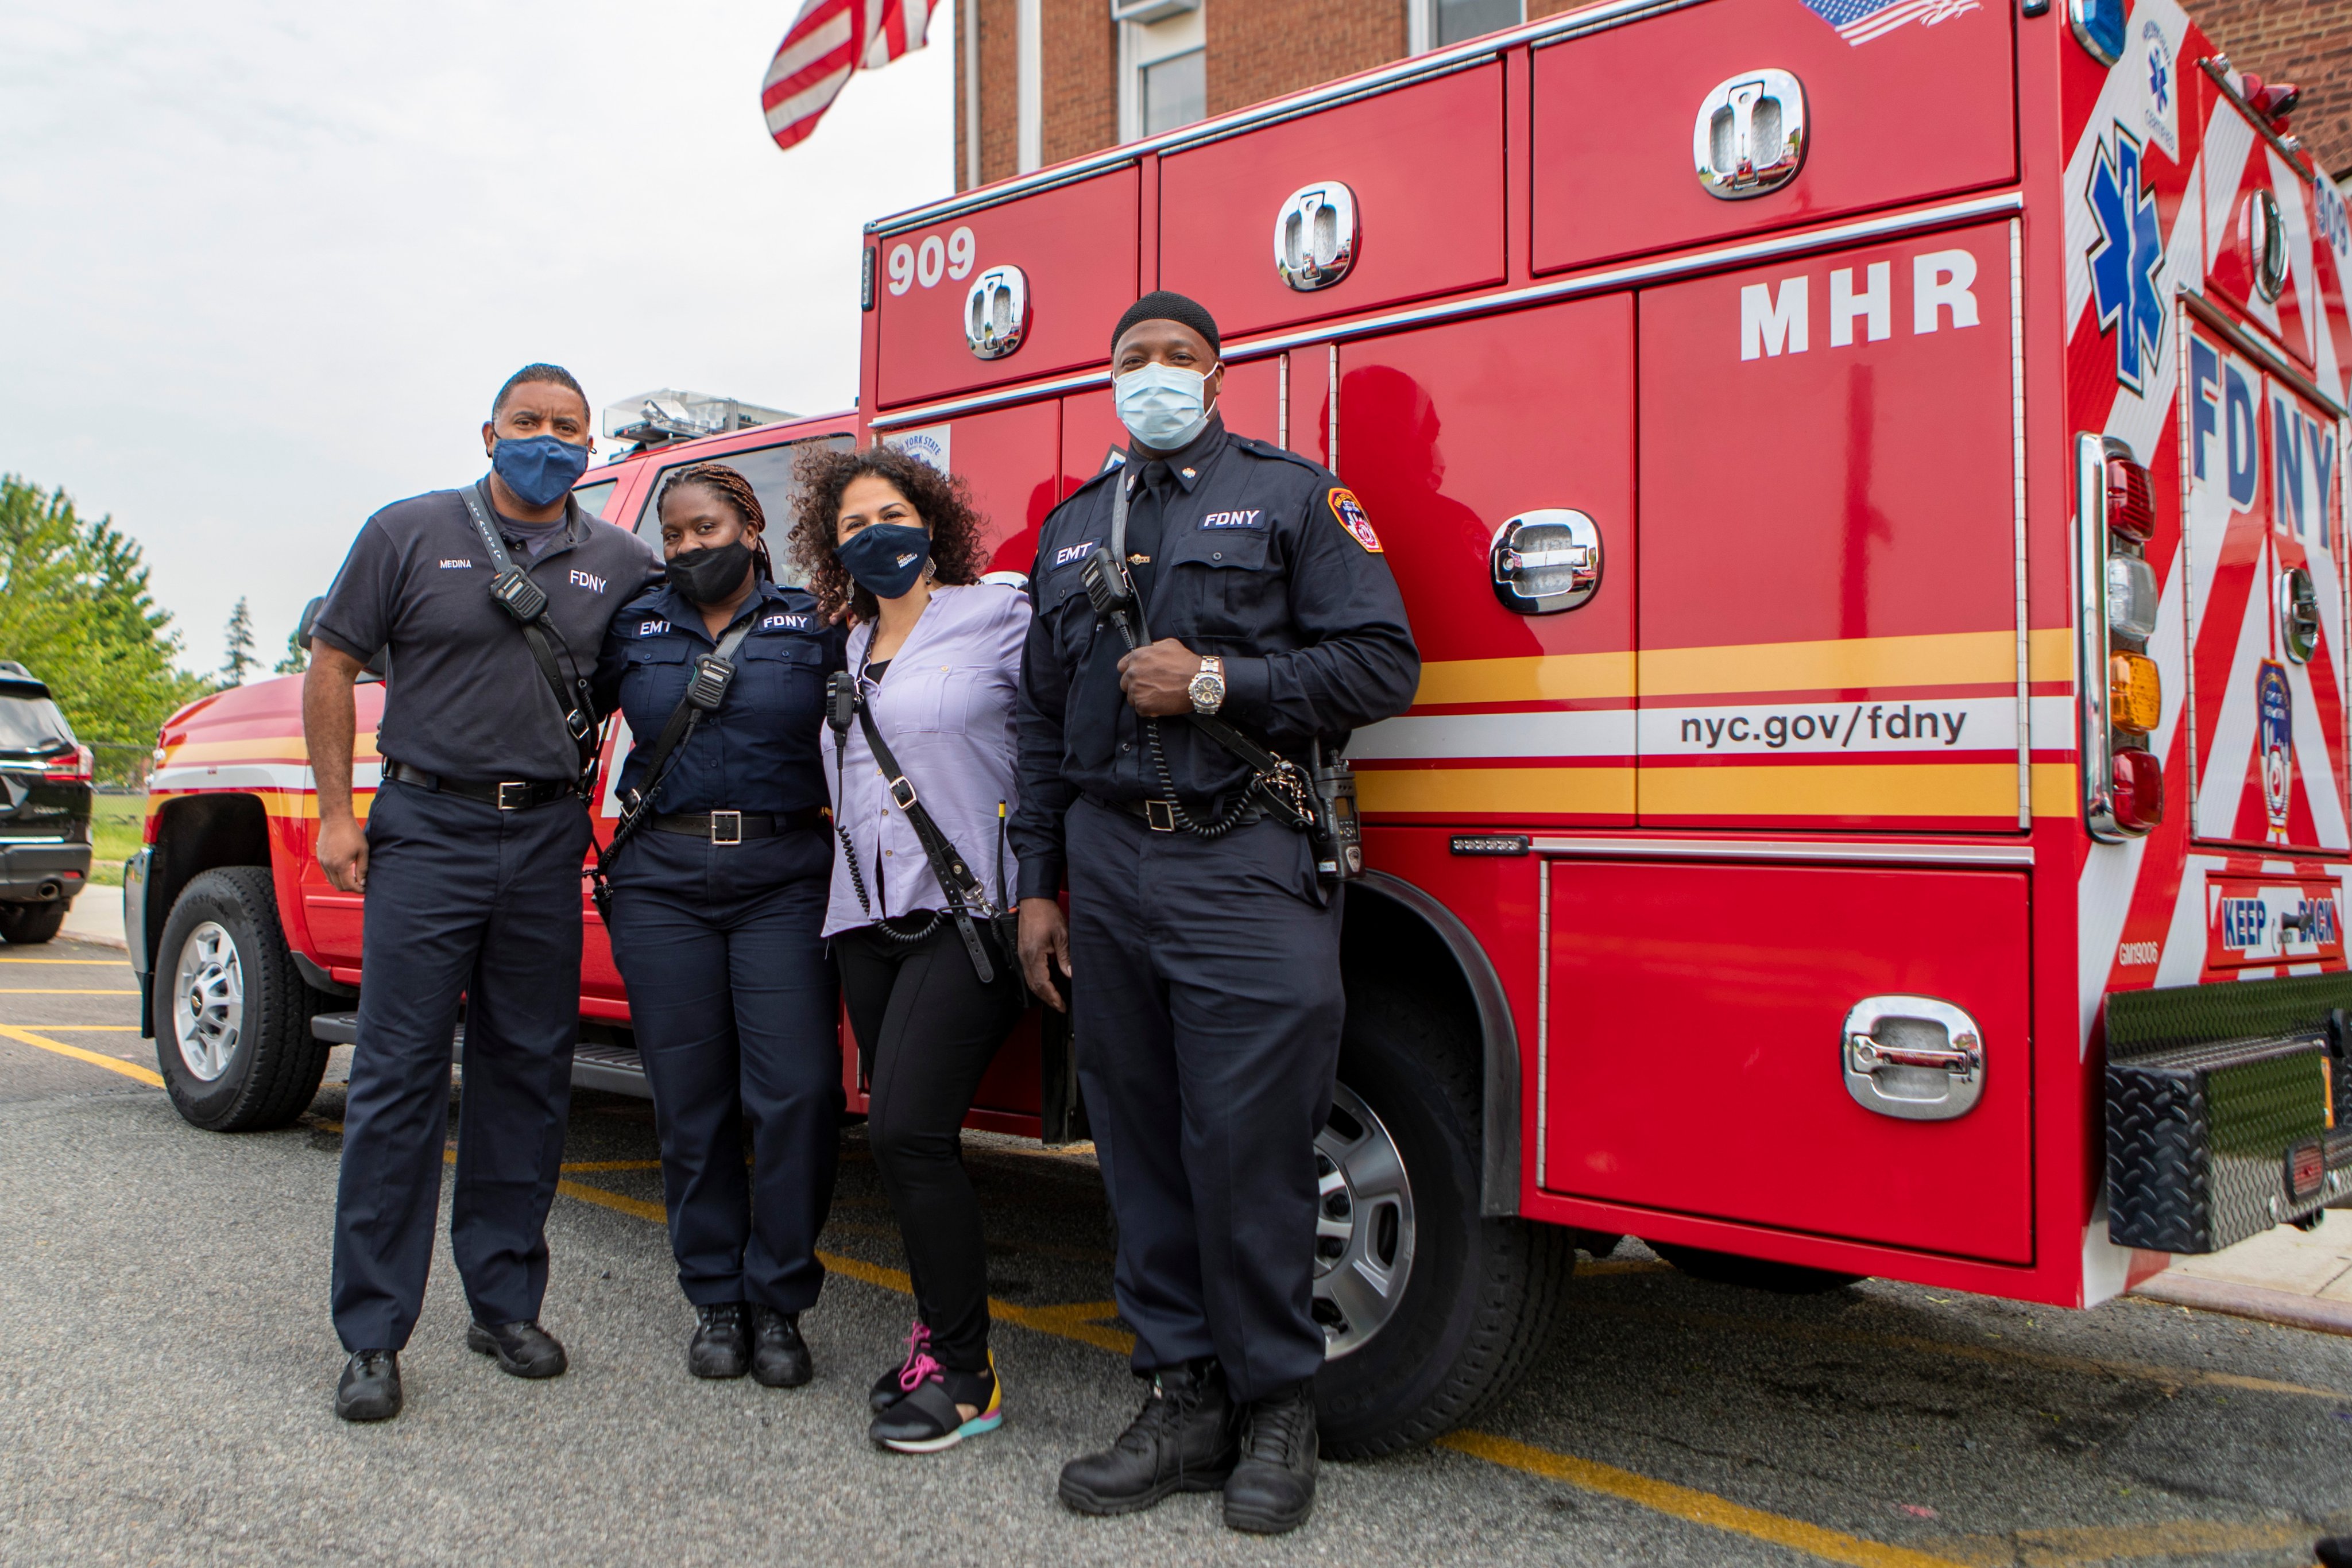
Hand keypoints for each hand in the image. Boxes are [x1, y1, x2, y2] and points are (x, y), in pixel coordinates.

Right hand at [317, 814, 367, 893]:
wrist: (335, 818)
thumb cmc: (351, 832)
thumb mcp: (363, 850)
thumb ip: (363, 868)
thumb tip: (362, 883)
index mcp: (340, 865)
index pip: (348, 886)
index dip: (358, 890)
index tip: (365, 888)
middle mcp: (328, 865)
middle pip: (338, 886)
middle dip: (350, 888)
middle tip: (360, 884)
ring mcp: (322, 861)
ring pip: (331, 881)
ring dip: (342, 883)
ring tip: (354, 878)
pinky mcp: (320, 857)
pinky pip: (327, 873)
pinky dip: (335, 876)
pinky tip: (345, 871)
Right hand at [1018, 896, 1070, 1011]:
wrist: (1034, 901)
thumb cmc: (1047, 914)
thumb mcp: (1062, 936)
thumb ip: (1065, 957)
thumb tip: (1069, 975)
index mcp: (1034, 955)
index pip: (1042, 983)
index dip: (1052, 997)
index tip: (1061, 1005)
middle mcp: (1025, 958)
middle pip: (1034, 986)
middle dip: (1047, 999)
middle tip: (1059, 1006)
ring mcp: (1023, 955)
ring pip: (1030, 981)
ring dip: (1042, 992)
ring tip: (1054, 999)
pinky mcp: (1024, 951)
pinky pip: (1029, 972)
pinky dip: (1037, 982)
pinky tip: (1046, 984)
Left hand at [1118, 638, 1198, 717]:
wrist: (1198, 682)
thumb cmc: (1186, 663)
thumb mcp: (1169, 645)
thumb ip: (1153, 647)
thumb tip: (1149, 650)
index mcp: (1137, 657)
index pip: (1122, 666)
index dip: (1131, 671)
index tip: (1139, 676)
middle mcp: (1133, 673)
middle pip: (1125, 683)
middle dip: (1136, 686)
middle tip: (1151, 687)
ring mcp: (1136, 690)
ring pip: (1132, 698)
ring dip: (1142, 698)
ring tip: (1157, 696)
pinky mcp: (1143, 705)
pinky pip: (1140, 710)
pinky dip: (1149, 709)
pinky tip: (1160, 704)